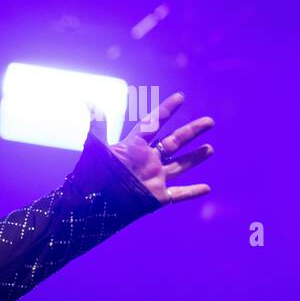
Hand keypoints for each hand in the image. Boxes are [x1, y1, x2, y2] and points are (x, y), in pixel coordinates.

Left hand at [92, 92, 214, 205]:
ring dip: (195, 158)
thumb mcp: (97, 148)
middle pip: (174, 142)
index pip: (153, 124)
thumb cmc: (96, 174)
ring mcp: (154, 178)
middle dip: (191, 132)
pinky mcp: (157, 196)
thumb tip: (90, 102)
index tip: (181, 97)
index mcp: (134, 147)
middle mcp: (147, 160)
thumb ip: (98, 126)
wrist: (96, 203)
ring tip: (210, 149)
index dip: (166, 111)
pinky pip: (178, 194)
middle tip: (209, 122)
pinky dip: (192, 192)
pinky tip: (206, 188)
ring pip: (179, 165)